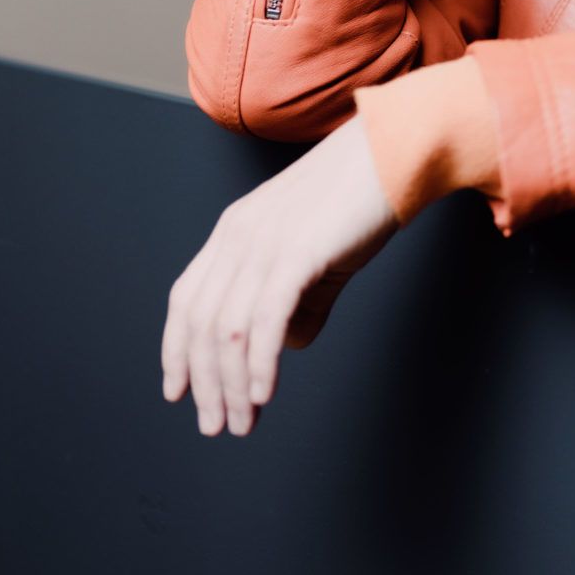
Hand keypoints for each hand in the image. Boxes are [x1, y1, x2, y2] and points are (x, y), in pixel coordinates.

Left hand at [161, 111, 400, 435]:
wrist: (398, 150)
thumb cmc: (364, 195)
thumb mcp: (320, 249)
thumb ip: (301, 297)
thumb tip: (290, 344)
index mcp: (235, 229)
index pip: (186, 298)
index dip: (176, 349)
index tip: (180, 391)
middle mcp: (239, 235)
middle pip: (199, 322)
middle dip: (203, 382)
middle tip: (215, 425)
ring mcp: (265, 242)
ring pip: (226, 330)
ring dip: (230, 385)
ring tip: (242, 421)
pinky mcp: (297, 252)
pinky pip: (264, 321)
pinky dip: (259, 365)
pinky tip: (263, 394)